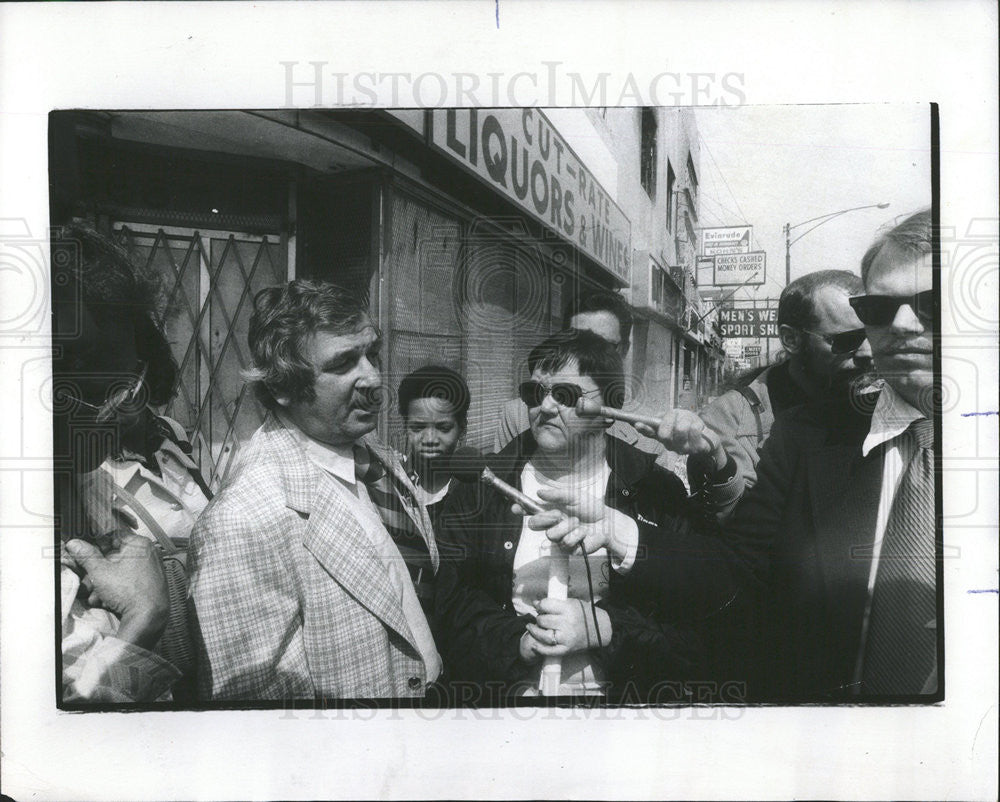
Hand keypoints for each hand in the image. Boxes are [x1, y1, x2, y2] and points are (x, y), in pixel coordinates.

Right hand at [63, 534, 169, 649]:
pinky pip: (130, 580)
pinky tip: (105, 601)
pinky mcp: (151, 583)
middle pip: (115, 556)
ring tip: (95, 596)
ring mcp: (151, 568)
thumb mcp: (100, 572)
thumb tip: (74, 543)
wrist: (148, 617)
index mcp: (139, 544)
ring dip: (104, 583)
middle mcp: (148, 553)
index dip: (96, 543)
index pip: (114, 536)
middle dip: (97, 571)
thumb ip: (86, 556)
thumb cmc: (126, 590)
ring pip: (120, 571)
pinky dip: (117, 589)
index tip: (84, 552)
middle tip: (87, 582)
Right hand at [515, 486, 630, 559]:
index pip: (531, 511)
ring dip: (567, 526)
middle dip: (544, 518)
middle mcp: (553, 525)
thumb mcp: (574, 496)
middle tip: (558, 514)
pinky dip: (577, 535)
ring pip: (551, 535)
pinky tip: (584, 533)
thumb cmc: (591, 508)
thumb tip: (539, 492)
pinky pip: (566, 543)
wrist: (607, 522)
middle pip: (534, 525)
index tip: (515, 508)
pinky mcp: (569, 549)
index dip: (521, 510)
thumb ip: (557, 494)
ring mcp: (560, 538)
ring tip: (578, 523)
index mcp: (551, 511)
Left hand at [524, 598, 611, 655]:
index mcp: (568, 609)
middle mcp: (567, 623)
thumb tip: (535, 603)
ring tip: (531, 627)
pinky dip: (540, 648)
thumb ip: (554, 603)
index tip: (538, 606)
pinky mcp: (566, 649)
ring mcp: (566, 638)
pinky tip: (534, 644)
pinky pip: (550, 651)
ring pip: (543, 635)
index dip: (539, 605)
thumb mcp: (572, 602)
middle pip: (543, 620)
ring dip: (534, 631)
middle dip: (538, 618)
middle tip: (539, 618)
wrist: (600, 629)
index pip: (546, 605)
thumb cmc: (584, 614)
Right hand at [634, 409, 726, 468]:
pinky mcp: (696, 449)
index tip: (637, 423)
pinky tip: (699, 428)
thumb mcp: (676, 417)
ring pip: (680, 429)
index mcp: (663, 436)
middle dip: (671, 419)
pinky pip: (693, 430)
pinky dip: (697, 424)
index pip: (650, 433)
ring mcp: (683, 449)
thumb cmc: (689, 425)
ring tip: (691, 422)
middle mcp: (671, 445)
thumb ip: (664, 418)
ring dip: (687, 420)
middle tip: (677, 414)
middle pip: (664, 434)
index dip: (643, 429)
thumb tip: (647, 420)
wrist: (707, 436)